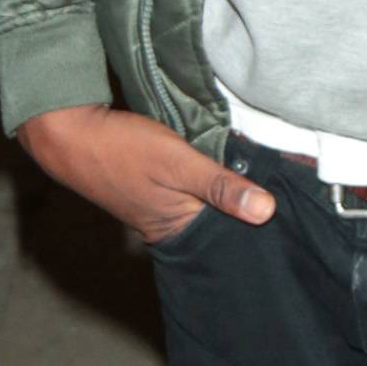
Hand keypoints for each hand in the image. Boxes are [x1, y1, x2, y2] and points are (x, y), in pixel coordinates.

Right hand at [19, 104, 277, 248]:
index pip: (236, 232)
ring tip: (271, 169)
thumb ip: (220, 185)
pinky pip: (197, 186)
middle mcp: (174, 225)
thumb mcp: (177, 162)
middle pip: (227, 218)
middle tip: (292, 180)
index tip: (298, 202)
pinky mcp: (158, 187)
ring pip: (213, 201)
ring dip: (234, 187)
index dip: (264, 218)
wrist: (67, 133)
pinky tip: (230, 162)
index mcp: (180, 230)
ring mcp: (164, 206)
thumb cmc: (120, 150)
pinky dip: (214, 177)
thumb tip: (267, 211)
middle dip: (253, 203)